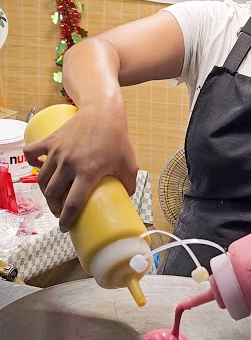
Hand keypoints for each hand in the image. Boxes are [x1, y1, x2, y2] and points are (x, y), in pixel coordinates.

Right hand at [24, 103, 138, 230]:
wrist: (103, 111)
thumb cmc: (117, 138)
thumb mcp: (129, 164)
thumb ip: (129, 184)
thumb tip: (125, 198)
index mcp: (88, 172)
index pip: (72, 203)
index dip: (67, 219)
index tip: (65, 227)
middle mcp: (69, 163)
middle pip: (53, 194)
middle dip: (55, 208)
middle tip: (61, 212)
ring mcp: (57, 152)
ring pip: (42, 179)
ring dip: (45, 192)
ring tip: (53, 197)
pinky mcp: (50, 140)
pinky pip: (32, 153)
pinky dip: (32, 162)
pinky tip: (40, 168)